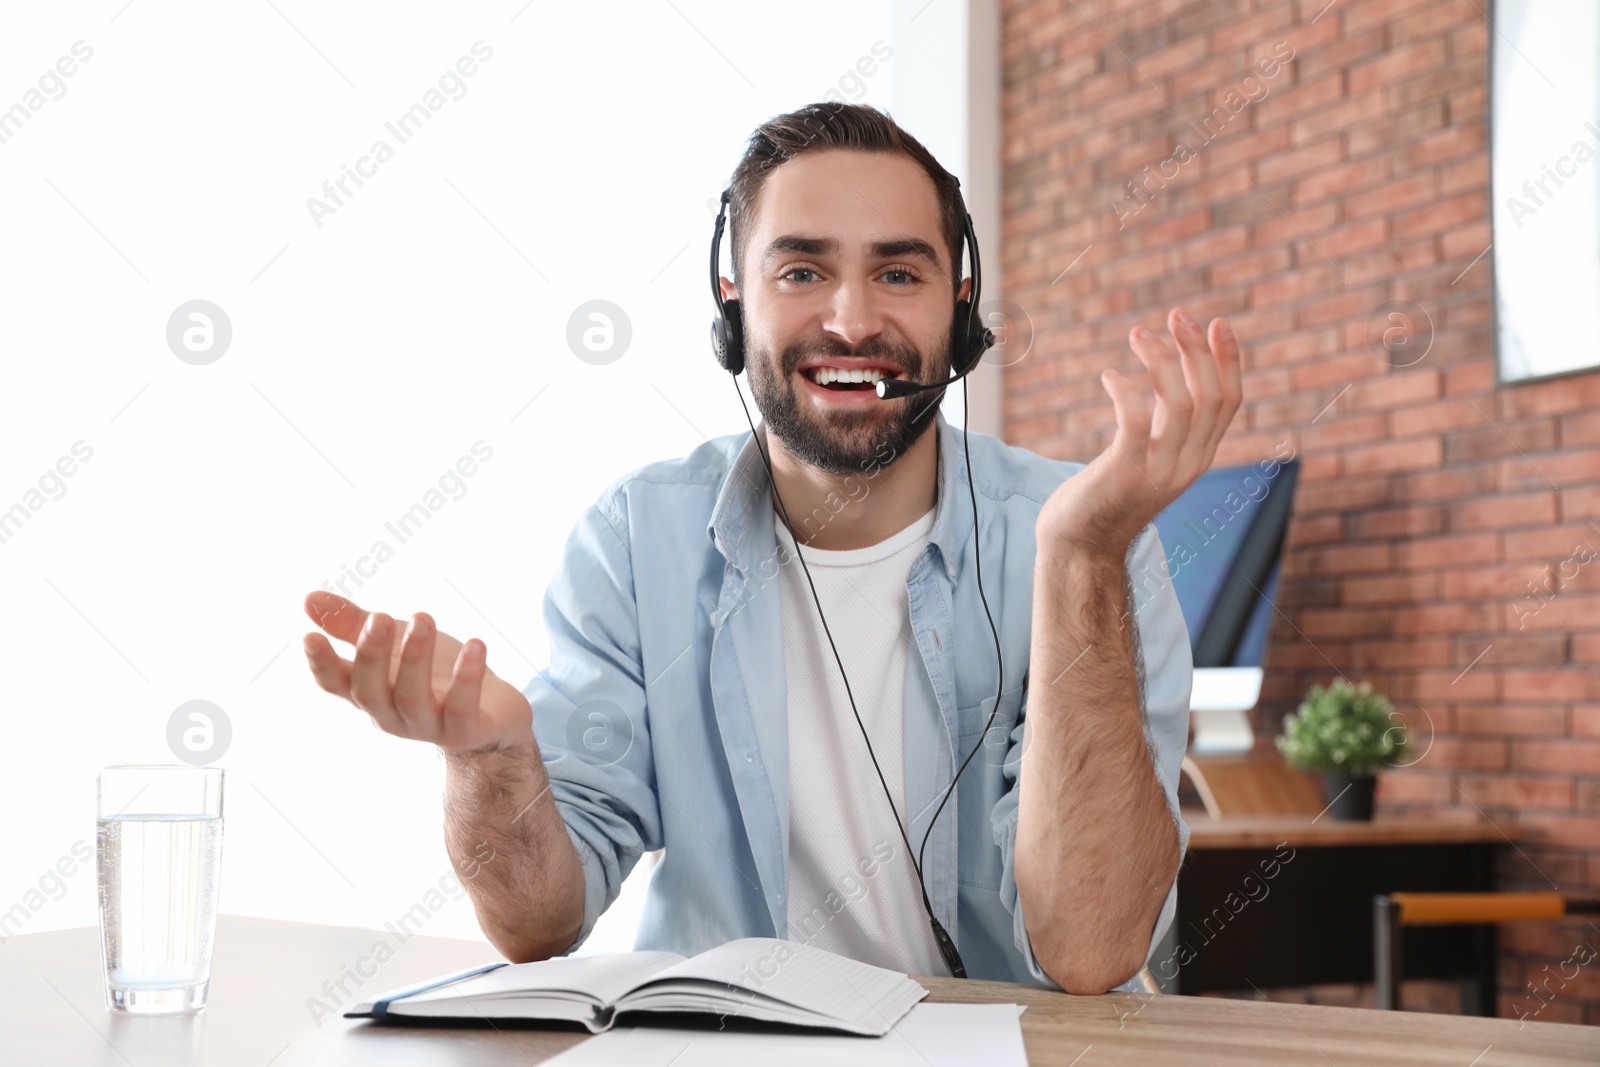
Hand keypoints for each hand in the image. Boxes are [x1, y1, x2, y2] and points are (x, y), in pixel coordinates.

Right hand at [301, 590, 531, 752]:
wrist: (494, 716)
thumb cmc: (437, 674)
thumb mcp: (398, 642)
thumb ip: (355, 624)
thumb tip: (308, 599)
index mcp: (371, 691)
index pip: (335, 684)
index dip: (320, 664)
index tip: (310, 636)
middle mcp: (392, 714)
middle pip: (369, 692)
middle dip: (372, 655)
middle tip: (381, 618)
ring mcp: (428, 726)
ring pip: (412, 698)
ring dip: (416, 658)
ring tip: (423, 618)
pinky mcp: (465, 730)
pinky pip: (463, 707)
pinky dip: (468, 676)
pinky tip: (476, 644)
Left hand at [1037, 306, 1242, 556]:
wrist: (1080, 548)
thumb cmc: (1106, 498)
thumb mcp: (1148, 458)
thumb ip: (1165, 426)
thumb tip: (1169, 375)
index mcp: (1197, 457)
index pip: (1229, 402)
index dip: (1228, 359)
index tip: (1216, 322)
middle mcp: (1186, 464)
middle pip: (1210, 396)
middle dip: (1197, 349)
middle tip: (1175, 315)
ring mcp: (1158, 471)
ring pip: (1181, 405)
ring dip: (1161, 361)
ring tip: (1138, 334)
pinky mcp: (1124, 473)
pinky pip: (1136, 422)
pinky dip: (1127, 391)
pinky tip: (1110, 376)